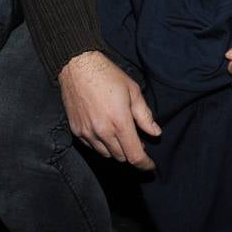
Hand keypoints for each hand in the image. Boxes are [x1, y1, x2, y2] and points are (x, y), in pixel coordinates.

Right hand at [57, 51, 160, 169]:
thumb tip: (155, 133)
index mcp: (119, 122)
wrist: (77, 66)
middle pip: (121, 157)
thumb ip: (145, 116)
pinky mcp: (76, 131)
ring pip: (106, 154)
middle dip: (131, 153)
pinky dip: (101, 145)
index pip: (134, 155)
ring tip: (120, 135)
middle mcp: (102, 132)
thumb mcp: (133, 91)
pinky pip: (92, 147)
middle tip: (136, 140)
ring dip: (116, 150)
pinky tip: (105, 132)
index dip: (145, 164)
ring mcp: (87, 133)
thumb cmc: (107, 75)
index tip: (150, 165)